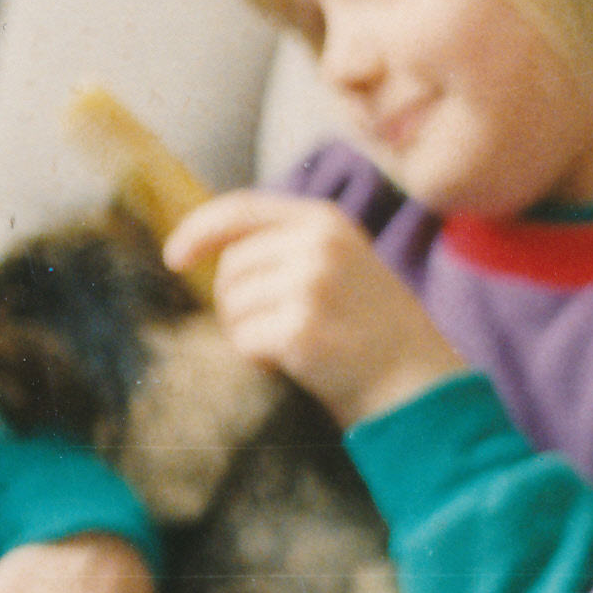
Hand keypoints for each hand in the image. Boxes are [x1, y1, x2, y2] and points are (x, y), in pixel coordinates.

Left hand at [162, 190, 466, 425]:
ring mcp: (310, 284)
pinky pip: (244, 340)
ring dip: (249, 332)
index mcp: (326, 222)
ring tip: (295, 346)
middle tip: (276, 329)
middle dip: (237, 302)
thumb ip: (290, 248)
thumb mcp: (342, 265)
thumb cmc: (374, 331)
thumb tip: (213, 251)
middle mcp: (318, 244)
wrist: (419, 383)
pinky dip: (258, 358)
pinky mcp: (300, 328)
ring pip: (233, 305)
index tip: (174, 257)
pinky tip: (295, 364)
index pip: (240, 209)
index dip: (199, 230)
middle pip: (232, 267)